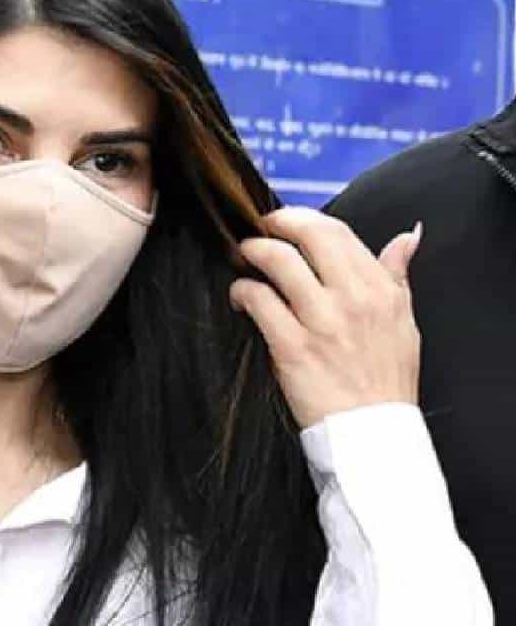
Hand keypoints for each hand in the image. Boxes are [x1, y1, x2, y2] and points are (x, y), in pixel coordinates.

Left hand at [229, 207, 420, 428]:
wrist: (372, 431)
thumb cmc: (386, 378)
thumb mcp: (404, 320)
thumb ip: (397, 273)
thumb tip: (407, 236)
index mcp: (381, 289)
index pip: (339, 232)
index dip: (306, 218)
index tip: (289, 223)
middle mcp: (353, 298)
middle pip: (308, 235)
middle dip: (277, 223)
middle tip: (261, 229)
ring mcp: (321, 321)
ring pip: (277, 261)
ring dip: (253, 252)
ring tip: (244, 258)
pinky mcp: (292, 346)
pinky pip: (258, 300)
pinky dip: (242, 291)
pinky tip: (241, 298)